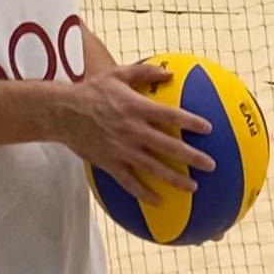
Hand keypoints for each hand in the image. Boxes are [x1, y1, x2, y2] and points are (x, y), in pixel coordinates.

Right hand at [56, 61, 214, 204]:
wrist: (63, 112)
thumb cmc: (92, 90)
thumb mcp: (118, 74)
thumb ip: (144, 72)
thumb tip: (169, 72)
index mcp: (137, 108)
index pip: (170, 116)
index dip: (191, 122)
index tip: (208, 128)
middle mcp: (133, 131)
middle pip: (168, 146)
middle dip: (191, 156)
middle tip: (210, 164)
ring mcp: (122, 149)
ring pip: (154, 167)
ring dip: (175, 178)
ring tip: (193, 186)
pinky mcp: (110, 163)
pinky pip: (129, 182)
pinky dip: (144, 193)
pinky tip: (158, 201)